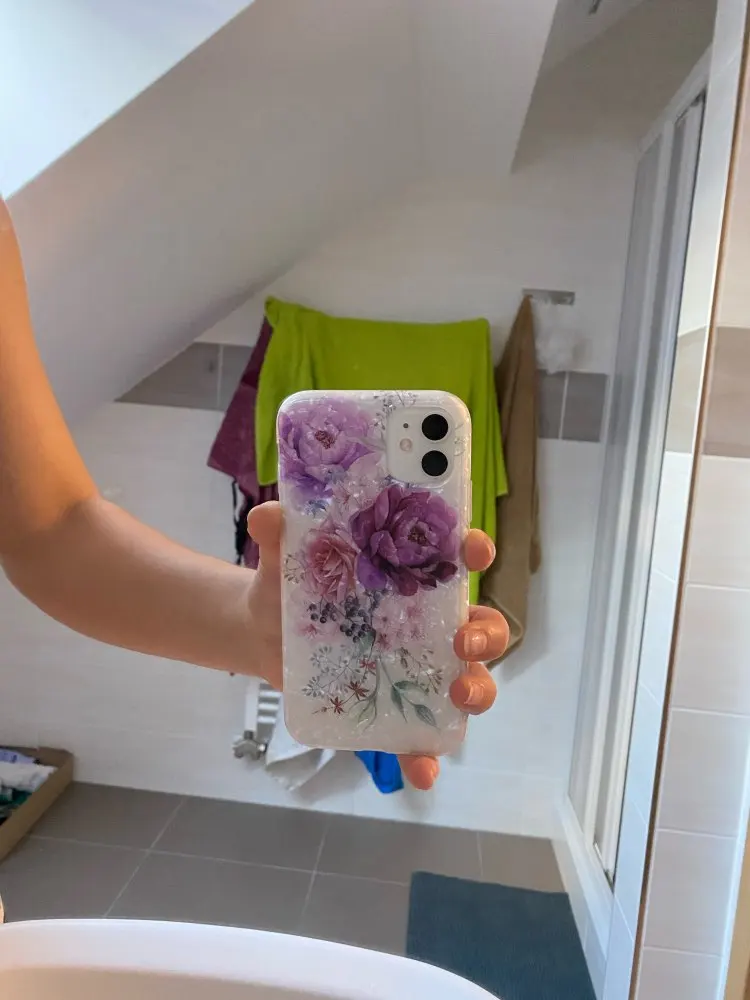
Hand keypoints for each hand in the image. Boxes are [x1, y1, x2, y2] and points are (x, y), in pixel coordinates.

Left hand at [246, 502, 507, 789]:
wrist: (262, 632)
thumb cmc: (290, 585)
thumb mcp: (284, 557)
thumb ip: (280, 534)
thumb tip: (267, 516)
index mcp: (411, 575)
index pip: (457, 557)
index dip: (473, 551)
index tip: (473, 552)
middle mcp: (426, 621)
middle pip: (480, 626)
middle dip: (486, 633)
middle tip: (464, 641)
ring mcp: (415, 668)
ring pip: (468, 680)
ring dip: (477, 689)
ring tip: (459, 697)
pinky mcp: (392, 707)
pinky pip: (421, 736)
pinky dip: (427, 754)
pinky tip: (423, 769)